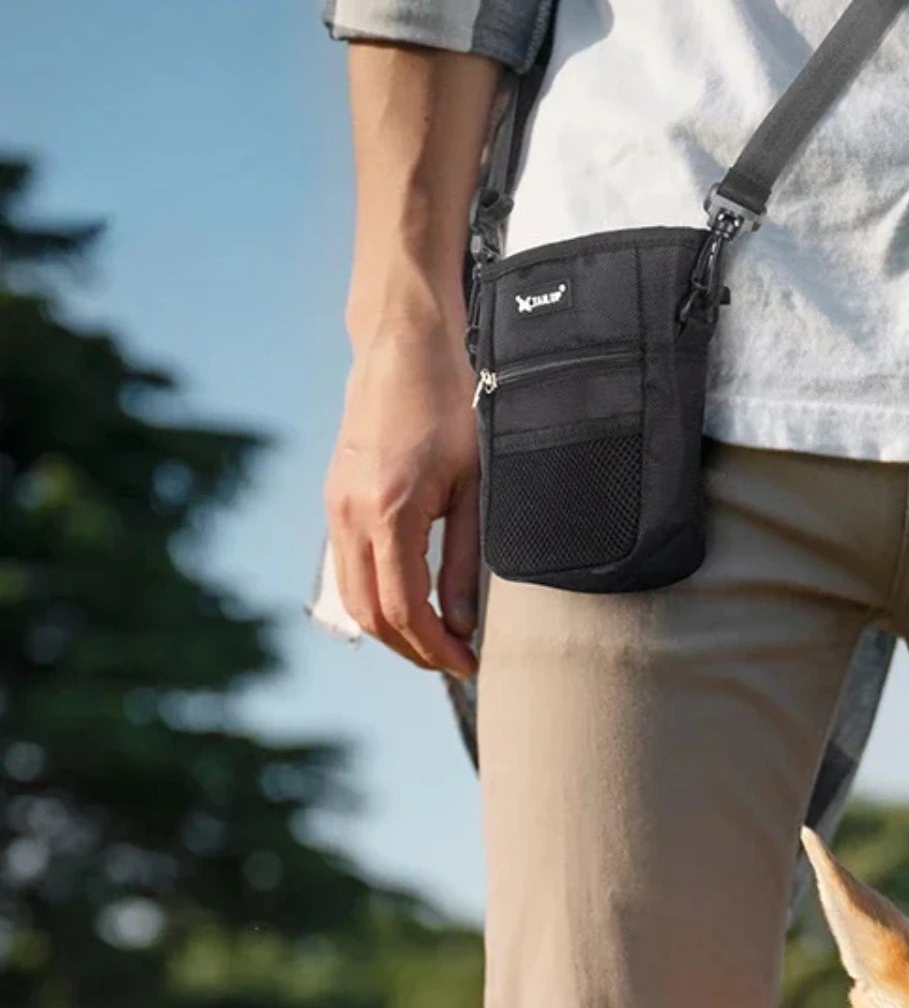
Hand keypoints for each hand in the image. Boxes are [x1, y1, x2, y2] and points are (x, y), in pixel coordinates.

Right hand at [324, 291, 480, 678]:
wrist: (404, 343)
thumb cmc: (450, 402)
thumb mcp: (474, 485)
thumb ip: (465, 560)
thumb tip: (461, 624)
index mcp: (389, 512)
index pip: (403, 609)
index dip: (436, 649)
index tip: (469, 665)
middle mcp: (350, 514)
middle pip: (370, 614)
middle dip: (412, 649)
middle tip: (456, 661)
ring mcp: (334, 505)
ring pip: (352, 595)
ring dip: (391, 628)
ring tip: (437, 640)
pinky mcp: (334, 497)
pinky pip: (347, 566)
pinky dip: (375, 597)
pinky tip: (411, 603)